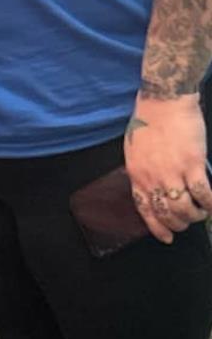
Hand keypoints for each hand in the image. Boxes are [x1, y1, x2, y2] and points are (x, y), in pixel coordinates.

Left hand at [124, 93, 211, 243]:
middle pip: (167, 213)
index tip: (167, 237)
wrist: (163, 101)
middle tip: (187, 222)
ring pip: (185, 208)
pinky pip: (202, 193)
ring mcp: (172, 172)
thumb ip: (142, 173)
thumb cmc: (147, 121)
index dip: (157, 228)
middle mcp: (153, 179)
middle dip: (179, 223)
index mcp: (137, 176)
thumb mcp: (134, 152)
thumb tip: (152, 189)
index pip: (146, 211)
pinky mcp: (192, 164)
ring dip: (195, 215)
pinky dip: (209, 203)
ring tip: (200, 212)